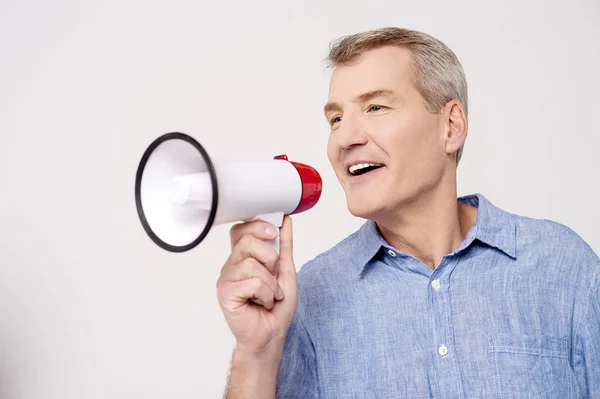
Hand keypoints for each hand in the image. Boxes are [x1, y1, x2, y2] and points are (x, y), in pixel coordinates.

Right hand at [217, 216, 297, 354]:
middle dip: (270, 258)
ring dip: (271, 283)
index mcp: (243, 258)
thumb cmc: (276, 308)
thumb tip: (285, 221)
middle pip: (247, 241)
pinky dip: (266, 294)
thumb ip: (284, 246)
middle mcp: (232, 266)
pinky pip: (251, 282)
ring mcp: (226, 279)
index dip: (257, 227)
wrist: (271, 335)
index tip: (273, 233)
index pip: (241, 230)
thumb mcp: (285, 271)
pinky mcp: (226, 293)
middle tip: (273, 276)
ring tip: (270, 295)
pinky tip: (263, 303)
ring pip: (251, 264)